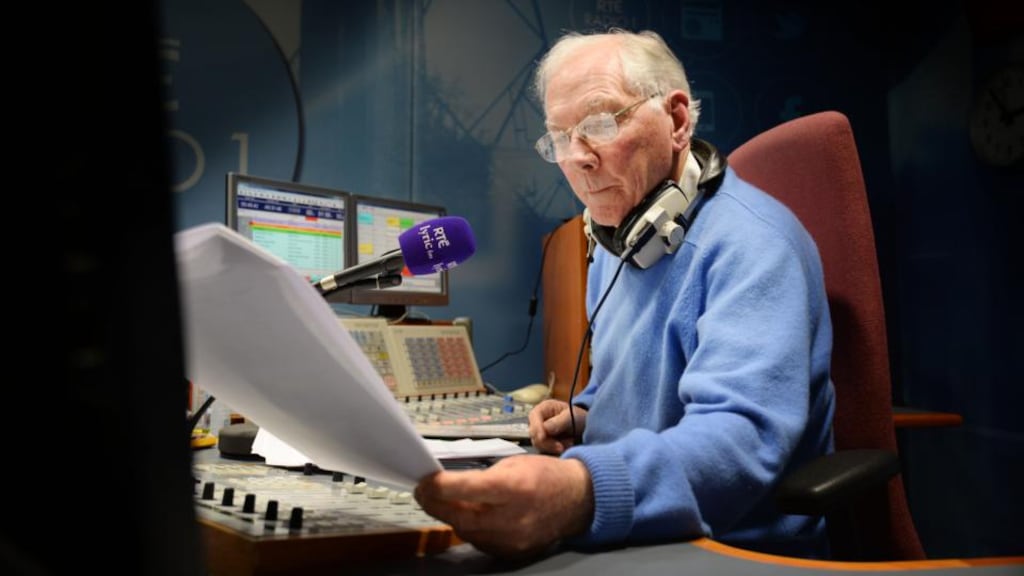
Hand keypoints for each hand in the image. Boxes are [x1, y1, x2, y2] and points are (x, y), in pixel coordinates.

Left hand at [414, 455, 593, 558]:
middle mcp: (513, 517)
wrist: (577, 500)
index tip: (424, 480)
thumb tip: (448, 484)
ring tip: (443, 501)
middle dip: (434, 504)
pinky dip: (468, 528)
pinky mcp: (512, 553)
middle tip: (423, 493)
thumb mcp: (513, 464)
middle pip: (459, 516)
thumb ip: (481, 476)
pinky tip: (466, 515)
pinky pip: (479, 542)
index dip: (438, 485)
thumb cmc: (545, 476)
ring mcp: (512, 540)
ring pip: (466, 531)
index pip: (466, 488)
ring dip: (450, 516)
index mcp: (514, 487)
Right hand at [528, 399, 586, 454]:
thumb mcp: (572, 416)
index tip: (543, 437)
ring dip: (553, 447)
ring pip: (538, 444)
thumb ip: (559, 422)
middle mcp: (539, 420)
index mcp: (544, 408)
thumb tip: (546, 429)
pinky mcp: (544, 443)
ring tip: (569, 443)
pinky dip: (555, 451)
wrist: (585, 427)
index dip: (537, 427)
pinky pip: (544, 450)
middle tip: (562, 446)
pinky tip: (567, 446)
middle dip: (547, 442)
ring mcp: (540, 432)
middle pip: (534, 433)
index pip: (534, 416)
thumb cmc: (578, 417)